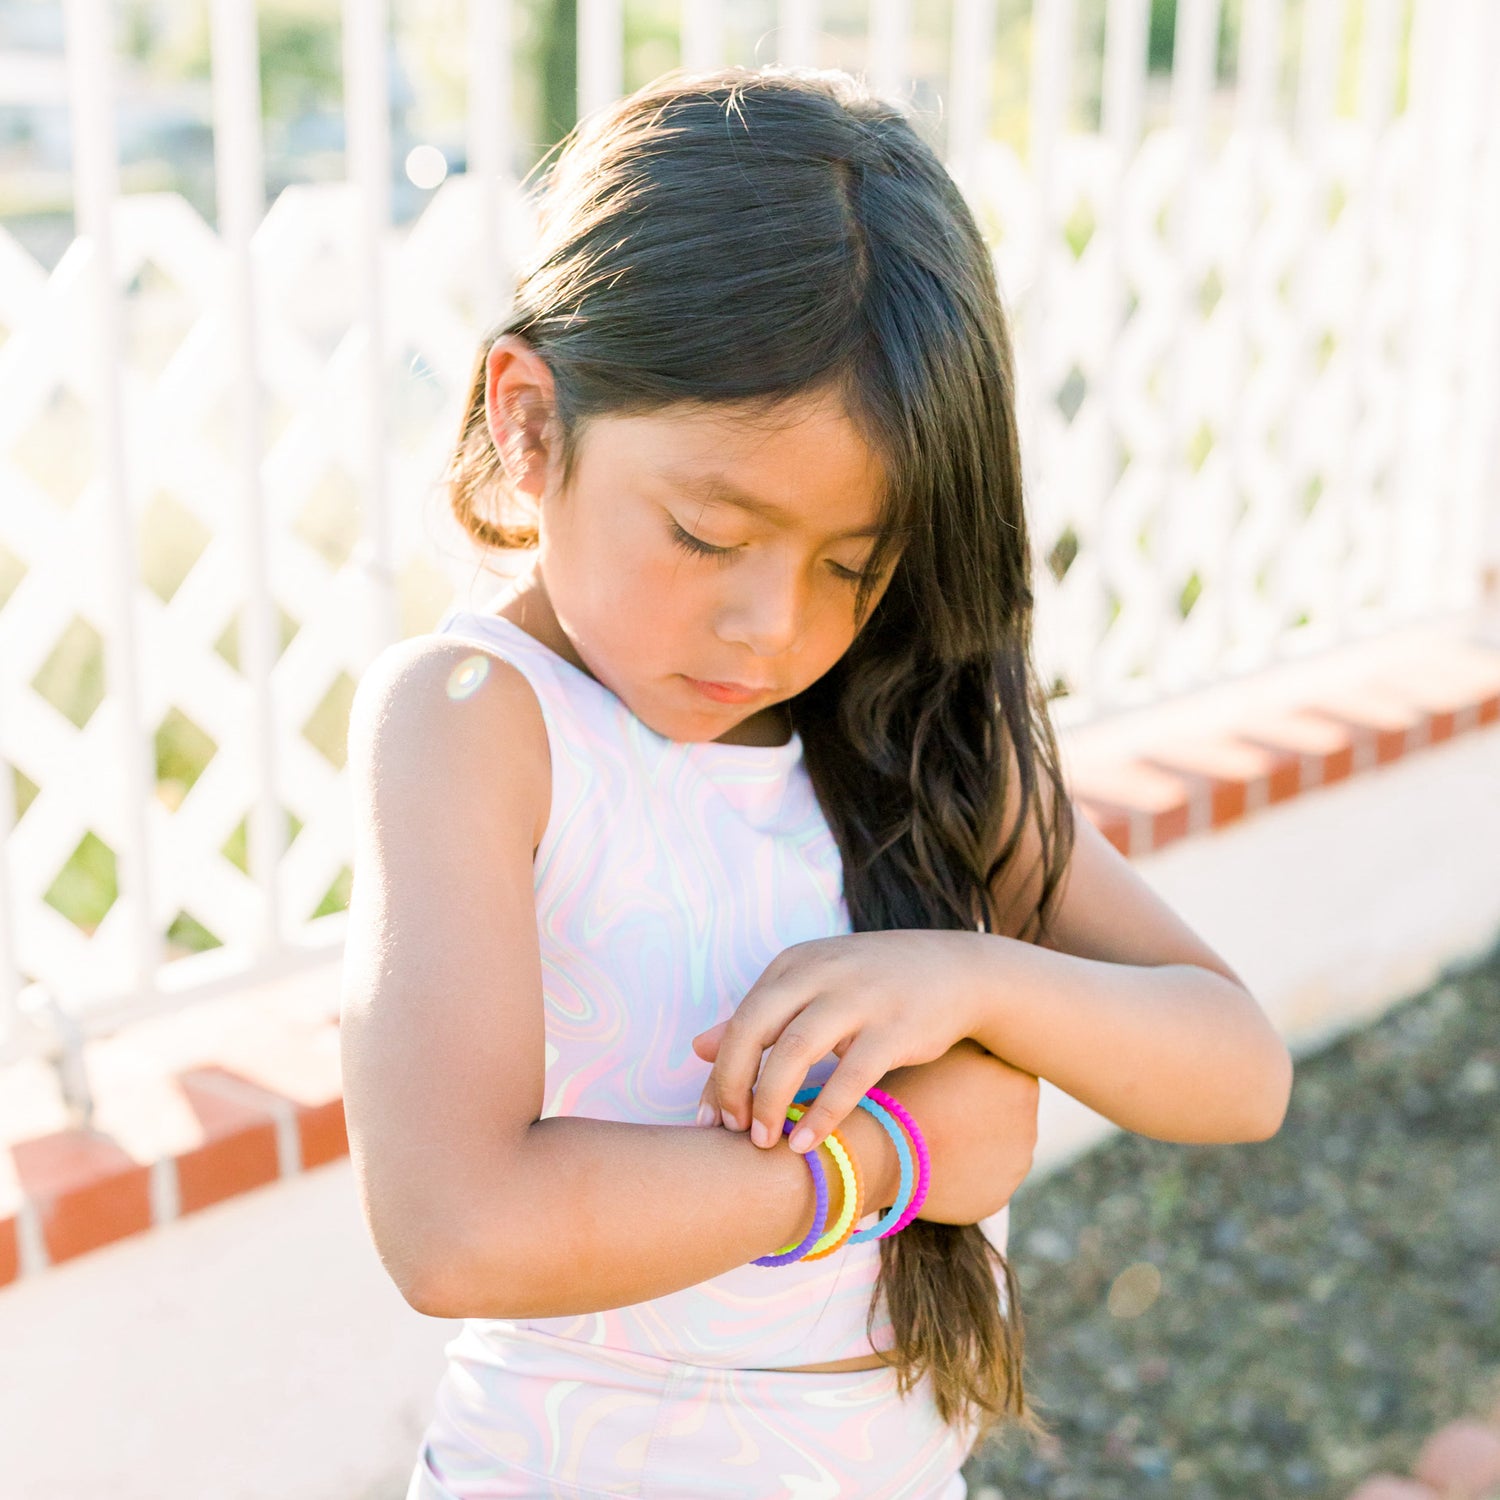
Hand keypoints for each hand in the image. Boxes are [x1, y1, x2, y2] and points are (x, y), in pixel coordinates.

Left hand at [690, 930, 981, 1155]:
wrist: (958, 970)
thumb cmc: (874, 984)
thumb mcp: (813, 988)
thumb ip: (759, 1017)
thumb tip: (697, 1048)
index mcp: (794, 965)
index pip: (740, 1020)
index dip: (719, 1073)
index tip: (708, 1119)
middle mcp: (820, 974)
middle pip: (755, 1029)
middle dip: (733, 1084)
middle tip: (731, 1130)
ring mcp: (859, 999)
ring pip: (795, 1050)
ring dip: (771, 1101)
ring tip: (763, 1142)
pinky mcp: (895, 1029)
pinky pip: (849, 1077)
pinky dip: (823, 1113)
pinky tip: (807, 1142)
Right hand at [879, 1041, 1039, 1222]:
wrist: (885, 1150)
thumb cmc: (911, 1092)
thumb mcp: (947, 1051)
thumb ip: (976, 1046)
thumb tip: (985, 1039)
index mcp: (1022, 1087)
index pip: (1009, 1074)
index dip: (981, 1075)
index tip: (955, 1080)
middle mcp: (1029, 1129)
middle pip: (1007, 1115)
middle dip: (982, 1112)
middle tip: (943, 1111)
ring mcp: (1014, 1169)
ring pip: (996, 1150)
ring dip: (975, 1144)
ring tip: (936, 1137)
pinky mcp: (995, 1200)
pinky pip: (982, 1182)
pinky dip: (964, 1175)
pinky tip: (936, 1164)